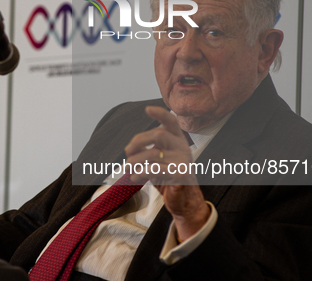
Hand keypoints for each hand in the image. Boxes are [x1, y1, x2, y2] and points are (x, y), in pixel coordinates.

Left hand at [125, 106, 210, 240]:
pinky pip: (155, 169)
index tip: (147, 109)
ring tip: (128, 168)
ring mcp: (183, 160)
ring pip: (153, 154)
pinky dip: (140, 172)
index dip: (160, 113)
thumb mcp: (158, 160)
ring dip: (134, 161)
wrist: (185, 201)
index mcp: (178, 139)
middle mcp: (183, 147)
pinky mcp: (181, 174)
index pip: (171, 121)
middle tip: (127, 153)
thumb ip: (148, 150)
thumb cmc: (168, 178)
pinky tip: (134, 177)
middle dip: (137, 142)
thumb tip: (129, 149)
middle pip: (158, 134)